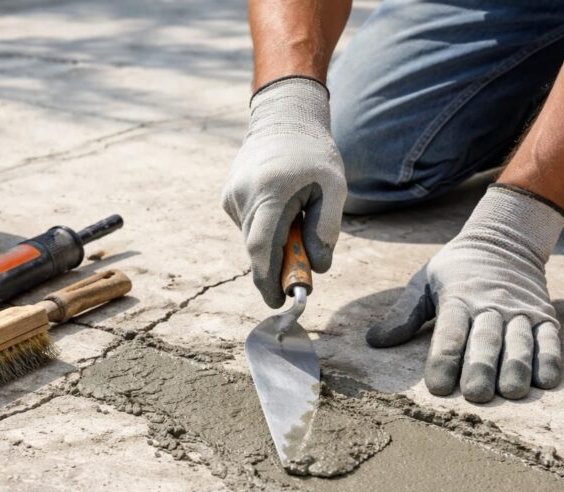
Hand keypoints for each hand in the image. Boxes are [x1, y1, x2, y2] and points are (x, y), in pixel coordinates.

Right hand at [221, 77, 346, 307]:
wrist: (283, 119)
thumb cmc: (314, 155)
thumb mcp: (335, 187)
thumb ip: (327, 229)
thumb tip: (317, 267)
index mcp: (271, 191)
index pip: (261, 247)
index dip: (268, 279)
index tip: (277, 301)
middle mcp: (244, 194)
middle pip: (256, 248)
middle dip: (277, 268)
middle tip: (299, 273)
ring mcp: (231, 195)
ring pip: (252, 239)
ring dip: (273, 244)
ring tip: (295, 217)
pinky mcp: (227, 196)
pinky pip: (248, 226)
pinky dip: (265, 228)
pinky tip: (279, 204)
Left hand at [366, 185, 563, 402]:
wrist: (505, 238)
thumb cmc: (455, 270)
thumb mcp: (424, 282)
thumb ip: (403, 314)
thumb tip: (374, 341)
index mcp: (457, 297)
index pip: (449, 332)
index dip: (443, 359)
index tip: (438, 387)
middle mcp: (490, 304)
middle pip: (486, 339)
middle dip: (481, 367)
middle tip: (477, 395)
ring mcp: (520, 310)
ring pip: (520, 341)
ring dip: (517, 367)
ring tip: (512, 393)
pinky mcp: (544, 315)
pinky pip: (550, 339)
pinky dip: (549, 359)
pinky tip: (545, 382)